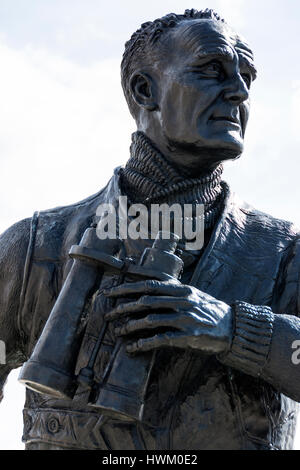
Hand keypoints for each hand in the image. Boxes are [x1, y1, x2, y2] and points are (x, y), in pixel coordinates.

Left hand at [103, 279, 232, 354]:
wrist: (230, 325)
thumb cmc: (206, 308)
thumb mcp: (190, 293)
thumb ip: (170, 289)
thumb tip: (145, 287)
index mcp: (180, 288)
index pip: (148, 284)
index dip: (126, 287)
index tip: (109, 292)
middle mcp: (182, 300)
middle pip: (146, 301)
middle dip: (123, 307)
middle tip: (108, 314)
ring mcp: (185, 318)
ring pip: (151, 320)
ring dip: (131, 326)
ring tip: (118, 331)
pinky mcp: (188, 336)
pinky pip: (161, 339)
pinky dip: (144, 344)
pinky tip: (133, 348)